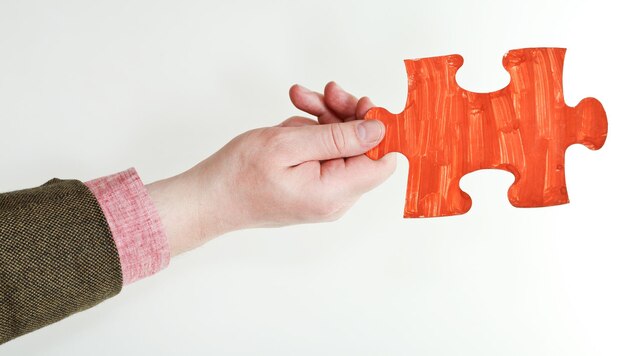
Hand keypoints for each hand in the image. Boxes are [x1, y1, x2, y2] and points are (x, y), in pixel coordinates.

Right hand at [146, 82, 395, 255]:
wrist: (209, 197)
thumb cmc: (238, 175)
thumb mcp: (287, 144)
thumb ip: (338, 137)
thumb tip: (378, 129)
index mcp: (334, 192)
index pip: (382, 161)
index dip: (378, 129)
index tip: (362, 104)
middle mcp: (335, 198)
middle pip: (362, 148)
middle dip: (345, 114)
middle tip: (326, 91)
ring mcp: (324, 193)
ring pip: (342, 145)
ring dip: (324, 117)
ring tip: (298, 100)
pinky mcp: (313, 185)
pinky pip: (324, 152)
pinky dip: (310, 131)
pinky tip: (291, 123)